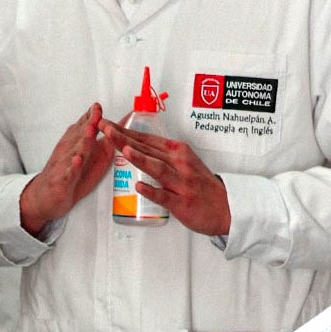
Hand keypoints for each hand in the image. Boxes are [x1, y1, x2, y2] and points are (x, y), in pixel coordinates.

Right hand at [19, 104, 115, 235]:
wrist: (45, 197)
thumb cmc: (69, 175)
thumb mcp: (88, 156)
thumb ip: (104, 142)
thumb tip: (120, 128)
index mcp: (75, 143)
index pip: (83, 125)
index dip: (91, 115)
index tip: (98, 106)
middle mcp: (69, 151)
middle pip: (79, 134)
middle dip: (89, 123)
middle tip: (96, 112)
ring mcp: (65, 166)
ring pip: (74, 151)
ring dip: (82, 141)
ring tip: (90, 131)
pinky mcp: (62, 182)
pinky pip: (68, 174)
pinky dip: (73, 167)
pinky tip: (77, 161)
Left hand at [97, 118, 230, 235]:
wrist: (225, 207)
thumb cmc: (201, 185)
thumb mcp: (184, 162)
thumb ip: (163, 154)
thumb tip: (138, 145)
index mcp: (177, 151)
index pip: (146, 138)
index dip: (124, 130)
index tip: (107, 124)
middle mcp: (179, 163)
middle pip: (147, 148)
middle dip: (123, 138)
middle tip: (104, 129)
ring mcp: (180, 182)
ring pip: (157, 168)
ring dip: (140, 159)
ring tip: (124, 150)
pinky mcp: (181, 202)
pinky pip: (164, 196)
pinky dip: (152, 190)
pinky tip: (139, 186)